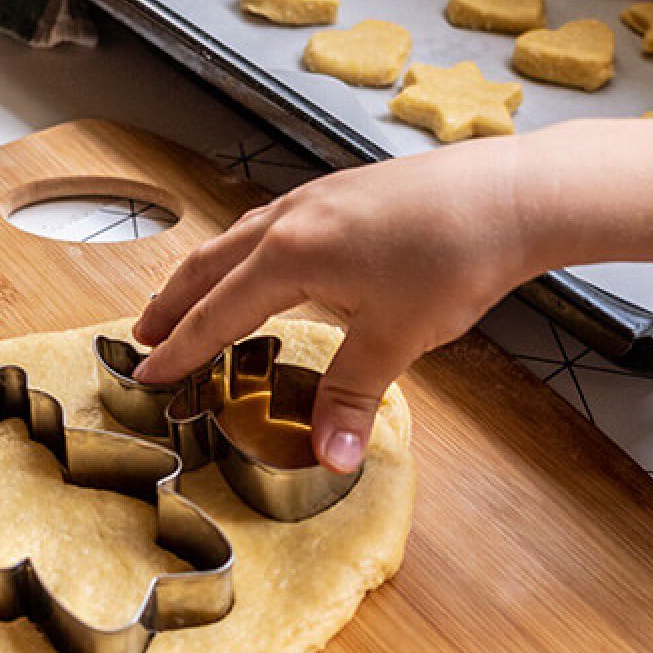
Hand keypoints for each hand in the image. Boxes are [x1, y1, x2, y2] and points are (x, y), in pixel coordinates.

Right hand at [131, 138, 537, 472]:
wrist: (509, 195)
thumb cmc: (454, 258)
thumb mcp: (396, 339)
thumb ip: (351, 398)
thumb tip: (329, 460)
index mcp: (290, 255)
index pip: (216, 313)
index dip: (179, 350)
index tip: (146, 374)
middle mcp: (290, 218)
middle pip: (209, 267)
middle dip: (172, 306)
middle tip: (142, 340)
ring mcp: (315, 199)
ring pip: (236, 240)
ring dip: (204, 276)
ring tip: (186, 303)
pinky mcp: (341, 193)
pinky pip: (269, 224)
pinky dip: (243, 254)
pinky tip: (260, 266)